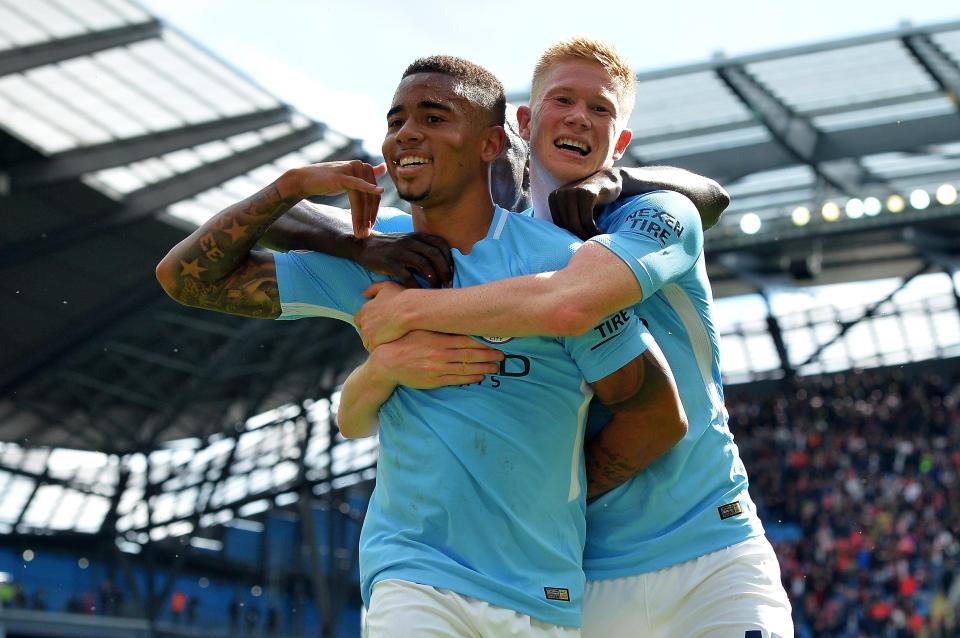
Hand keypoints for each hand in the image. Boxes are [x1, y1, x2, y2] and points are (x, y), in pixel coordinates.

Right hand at [287, 161, 385, 230]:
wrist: (303, 179)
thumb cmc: (325, 180)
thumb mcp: (349, 178)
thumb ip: (366, 176)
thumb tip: (384, 168)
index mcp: (364, 168)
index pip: (374, 196)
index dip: (373, 213)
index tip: (369, 229)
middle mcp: (361, 166)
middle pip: (370, 198)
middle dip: (368, 218)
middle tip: (364, 235)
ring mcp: (352, 169)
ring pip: (362, 199)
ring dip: (362, 218)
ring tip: (359, 233)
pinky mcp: (343, 176)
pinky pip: (358, 186)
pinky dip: (369, 190)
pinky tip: (379, 192)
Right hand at [356, 233, 453, 287]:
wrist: (364, 246)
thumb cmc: (391, 247)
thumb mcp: (408, 242)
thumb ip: (423, 248)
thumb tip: (444, 263)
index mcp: (417, 236)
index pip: (441, 244)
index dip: (449, 259)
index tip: (452, 272)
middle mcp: (410, 241)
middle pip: (435, 255)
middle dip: (445, 271)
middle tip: (449, 284)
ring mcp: (400, 252)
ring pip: (424, 265)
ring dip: (433, 279)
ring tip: (437, 290)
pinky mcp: (390, 263)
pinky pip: (407, 276)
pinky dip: (416, 286)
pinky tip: (419, 293)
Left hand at [356, 281, 407, 349]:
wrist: (409, 310)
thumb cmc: (400, 297)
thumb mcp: (386, 286)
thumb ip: (373, 288)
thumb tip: (364, 294)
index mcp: (364, 310)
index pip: (359, 320)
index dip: (368, 323)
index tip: (377, 324)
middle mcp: (363, 322)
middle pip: (363, 332)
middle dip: (371, 333)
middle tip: (384, 333)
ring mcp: (367, 333)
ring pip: (367, 342)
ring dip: (375, 341)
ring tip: (388, 340)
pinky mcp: (374, 343)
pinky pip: (373, 349)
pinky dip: (379, 348)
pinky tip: (389, 344)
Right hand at [370, 330, 503, 388]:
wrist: (387, 363)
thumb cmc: (405, 342)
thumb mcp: (420, 329)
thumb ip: (437, 324)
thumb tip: (456, 315)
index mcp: (438, 338)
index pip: (466, 339)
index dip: (483, 341)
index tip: (496, 341)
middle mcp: (440, 353)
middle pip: (470, 354)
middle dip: (488, 355)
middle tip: (502, 355)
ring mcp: (438, 368)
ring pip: (466, 368)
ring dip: (483, 368)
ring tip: (496, 367)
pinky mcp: (435, 380)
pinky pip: (457, 379)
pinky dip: (470, 378)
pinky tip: (480, 376)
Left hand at [548, 168, 622, 239]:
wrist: (608, 180)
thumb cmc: (591, 199)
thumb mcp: (573, 208)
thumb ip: (566, 220)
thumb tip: (558, 245)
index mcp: (554, 197)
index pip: (558, 224)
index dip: (570, 234)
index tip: (580, 239)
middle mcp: (561, 193)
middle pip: (566, 225)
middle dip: (579, 236)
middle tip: (589, 242)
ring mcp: (573, 192)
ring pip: (575, 224)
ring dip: (586, 235)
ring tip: (595, 239)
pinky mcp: (587, 194)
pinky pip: (587, 220)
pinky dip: (594, 230)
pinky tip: (600, 233)